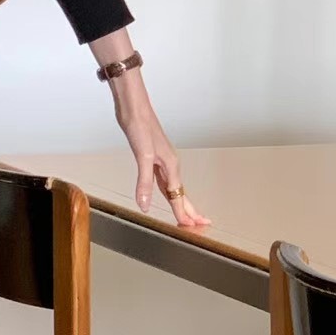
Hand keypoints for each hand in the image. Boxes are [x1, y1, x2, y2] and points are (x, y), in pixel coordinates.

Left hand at [109, 70, 210, 228]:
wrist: (134, 108)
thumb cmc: (140, 126)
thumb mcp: (142, 156)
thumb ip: (144, 182)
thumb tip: (145, 205)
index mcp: (170, 166)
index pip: (178, 196)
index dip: (183, 213)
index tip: (190, 227)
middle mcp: (169, 165)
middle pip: (181, 193)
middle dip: (190, 210)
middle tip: (201, 224)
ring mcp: (162, 161)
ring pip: (173, 188)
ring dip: (180, 201)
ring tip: (186, 214)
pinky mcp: (152, 157)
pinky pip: (164, 180)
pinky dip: (167, 191)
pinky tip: (164, 193)